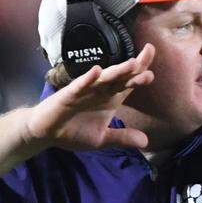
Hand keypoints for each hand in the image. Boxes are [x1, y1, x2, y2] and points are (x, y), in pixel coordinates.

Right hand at [25, 44, 154, 150]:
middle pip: (120, 77)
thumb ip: (122, 138)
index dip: (141, 71)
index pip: (129, 82)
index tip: (153, 61)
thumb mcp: (102, 139)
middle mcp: (101, 90)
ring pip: (104, 78)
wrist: (47, 133)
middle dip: (134, 70)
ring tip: (131, 64)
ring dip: (117, 71)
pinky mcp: (69, 95)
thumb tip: (146, 142)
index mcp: (111, 98)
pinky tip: (96, 71)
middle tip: (147, 60)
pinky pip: (79, 85)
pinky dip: (87, 79)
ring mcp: (85, 90)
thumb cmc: (74, 131)